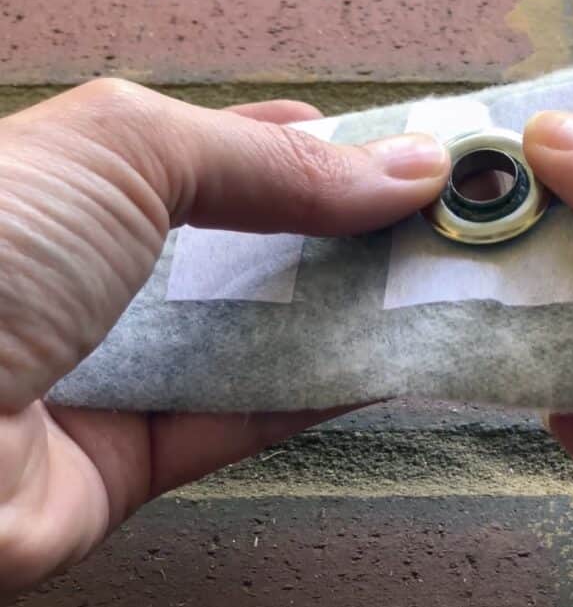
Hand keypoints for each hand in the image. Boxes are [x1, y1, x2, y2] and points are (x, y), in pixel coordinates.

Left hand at [0, 79, 448, 594]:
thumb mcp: (128, 155)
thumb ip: (267, 162)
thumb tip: (402, 169)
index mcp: (90, 179)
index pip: (230, 153)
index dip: (323, 148)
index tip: (408, 154)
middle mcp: (106, 272)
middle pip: (259, 248)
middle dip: (354, 233)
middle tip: (446, 224)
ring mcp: (122, 365)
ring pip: (265, 335)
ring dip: (358, 313)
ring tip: (447, 288)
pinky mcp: (137, 457)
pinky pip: (251, 416)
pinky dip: (328, 389)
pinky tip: (398, 358)